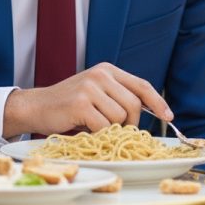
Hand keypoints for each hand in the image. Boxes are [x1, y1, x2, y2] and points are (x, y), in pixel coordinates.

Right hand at [3, 62, 172, 138]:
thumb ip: (118, 97)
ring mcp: (90, 88)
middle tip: (116, 130)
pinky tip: (84, 128)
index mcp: (107, 70)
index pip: (141, 85)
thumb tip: (149, 114)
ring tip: (92, 125)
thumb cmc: (68, 105)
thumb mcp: (96, 93)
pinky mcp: (80, 103)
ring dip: (110, 129)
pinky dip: (97, 134)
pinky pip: (103, 126)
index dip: (157, 102)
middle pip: (134, 104)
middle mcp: (101, 75)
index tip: (168, 116)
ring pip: (120, 117)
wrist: (36, 107)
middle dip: (130, 123)